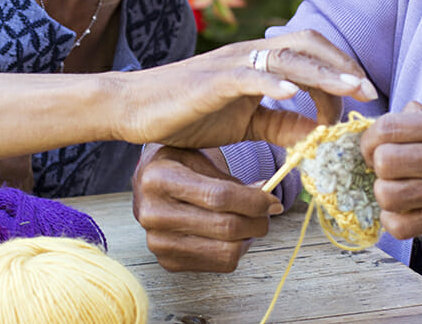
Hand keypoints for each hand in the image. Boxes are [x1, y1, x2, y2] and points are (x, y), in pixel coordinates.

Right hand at [119, 29, 377, 150]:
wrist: (134, 108)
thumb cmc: (189, 113)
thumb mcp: (247, 123)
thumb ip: (283, 124)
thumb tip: (321, 136)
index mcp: (260, 61)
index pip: (312, 53)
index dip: (340, 72)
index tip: (360, 102)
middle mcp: (249, 54)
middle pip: (307, 43)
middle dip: (343, 65)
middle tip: (370, 92)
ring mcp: (230, 64)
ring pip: (285, 57)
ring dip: (322, 73)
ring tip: (350, 89)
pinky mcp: (209, 82)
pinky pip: (246, 76)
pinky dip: (272, 82)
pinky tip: (293, 94)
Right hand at [132, 145, 281, 271]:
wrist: (149, 186)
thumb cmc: (179, 166)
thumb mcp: (199, 158)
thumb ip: (230, 179)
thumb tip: (267, 195)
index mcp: (158, 179)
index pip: (218, 196)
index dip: (253, 201)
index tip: (273, 200)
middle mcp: (152, 214)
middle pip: (225, 227)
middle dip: (258, 221)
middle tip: (269, 211)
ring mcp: (158, 242)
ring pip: (226, 252)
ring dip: (249, 238)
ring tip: (250, 222)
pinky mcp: (168, 262)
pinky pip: (219, 265)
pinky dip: (236, 250)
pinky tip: (232, 235)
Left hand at [360, 101, 421, 240]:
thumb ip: (421, 116)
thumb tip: (382, 125)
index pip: (390, 127)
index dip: (370, 137)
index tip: (375, 145)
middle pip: (386, 161)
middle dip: (376, 163)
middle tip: (383, 165)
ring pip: (388, 195)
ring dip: (383, 191)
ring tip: (394, 186)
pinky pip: (401, 226)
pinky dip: (392, 219)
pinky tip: (401, 209)